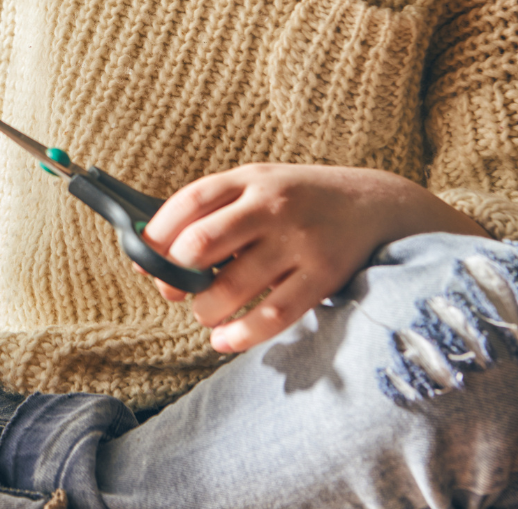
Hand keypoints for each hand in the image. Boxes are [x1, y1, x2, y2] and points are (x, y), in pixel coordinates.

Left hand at [140, 163, 488, 354]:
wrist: (375, 204)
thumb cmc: (299, 200)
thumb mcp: (258, 185)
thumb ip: (212, 211)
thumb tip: (151, 251)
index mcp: (249, 178)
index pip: (189, 201)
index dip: (157, 233)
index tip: (143, 256)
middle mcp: (272, 206)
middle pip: (202, 244)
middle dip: (175, 275)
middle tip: (172, 289)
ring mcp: (298, 241)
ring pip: (233, 287)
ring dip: (206, 310)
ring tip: (205, 313)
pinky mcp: (322, 276)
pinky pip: (272, 315)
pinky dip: (240, 335)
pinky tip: (224, 340)